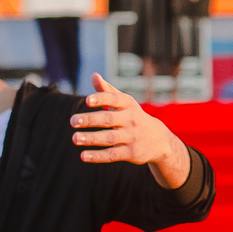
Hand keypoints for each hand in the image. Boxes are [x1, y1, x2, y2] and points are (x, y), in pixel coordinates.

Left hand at [70, 74, 191, 185]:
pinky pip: (112, 154)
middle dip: (90, 120)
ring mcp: (132, 137)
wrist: (159, 141)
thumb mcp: (125, 103)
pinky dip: (98, 156)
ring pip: (109, 137)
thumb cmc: (134, 117)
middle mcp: (131, 120)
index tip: (86, 101)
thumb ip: (107, 90)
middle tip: (72, 121)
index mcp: (128, 105)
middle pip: (108, 119)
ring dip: (91, 138)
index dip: (101, 99)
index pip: (114, 99)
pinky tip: (83, 156)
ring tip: (75, 138)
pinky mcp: (131, 153)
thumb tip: (93, 75)